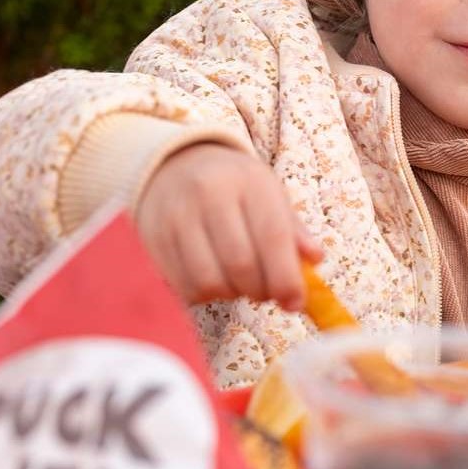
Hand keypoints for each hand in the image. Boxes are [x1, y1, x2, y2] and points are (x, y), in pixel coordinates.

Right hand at [135, 143, 316, 310]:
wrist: (173, 165)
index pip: (273, 236)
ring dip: (231, 294)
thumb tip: (314, 260)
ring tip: (237, 281)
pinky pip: (184, 287)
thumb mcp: (268, 194)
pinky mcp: (153, 239)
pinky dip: (204, 294)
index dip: (287, 278)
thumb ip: (293, 229)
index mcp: (248, 181)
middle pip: (240, 264)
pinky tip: (212, 277)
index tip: (296, 303)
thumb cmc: (233, 186)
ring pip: (209, 281)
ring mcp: (176, 216)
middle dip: (260, 290)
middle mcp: (209, 194)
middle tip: (266, 292)